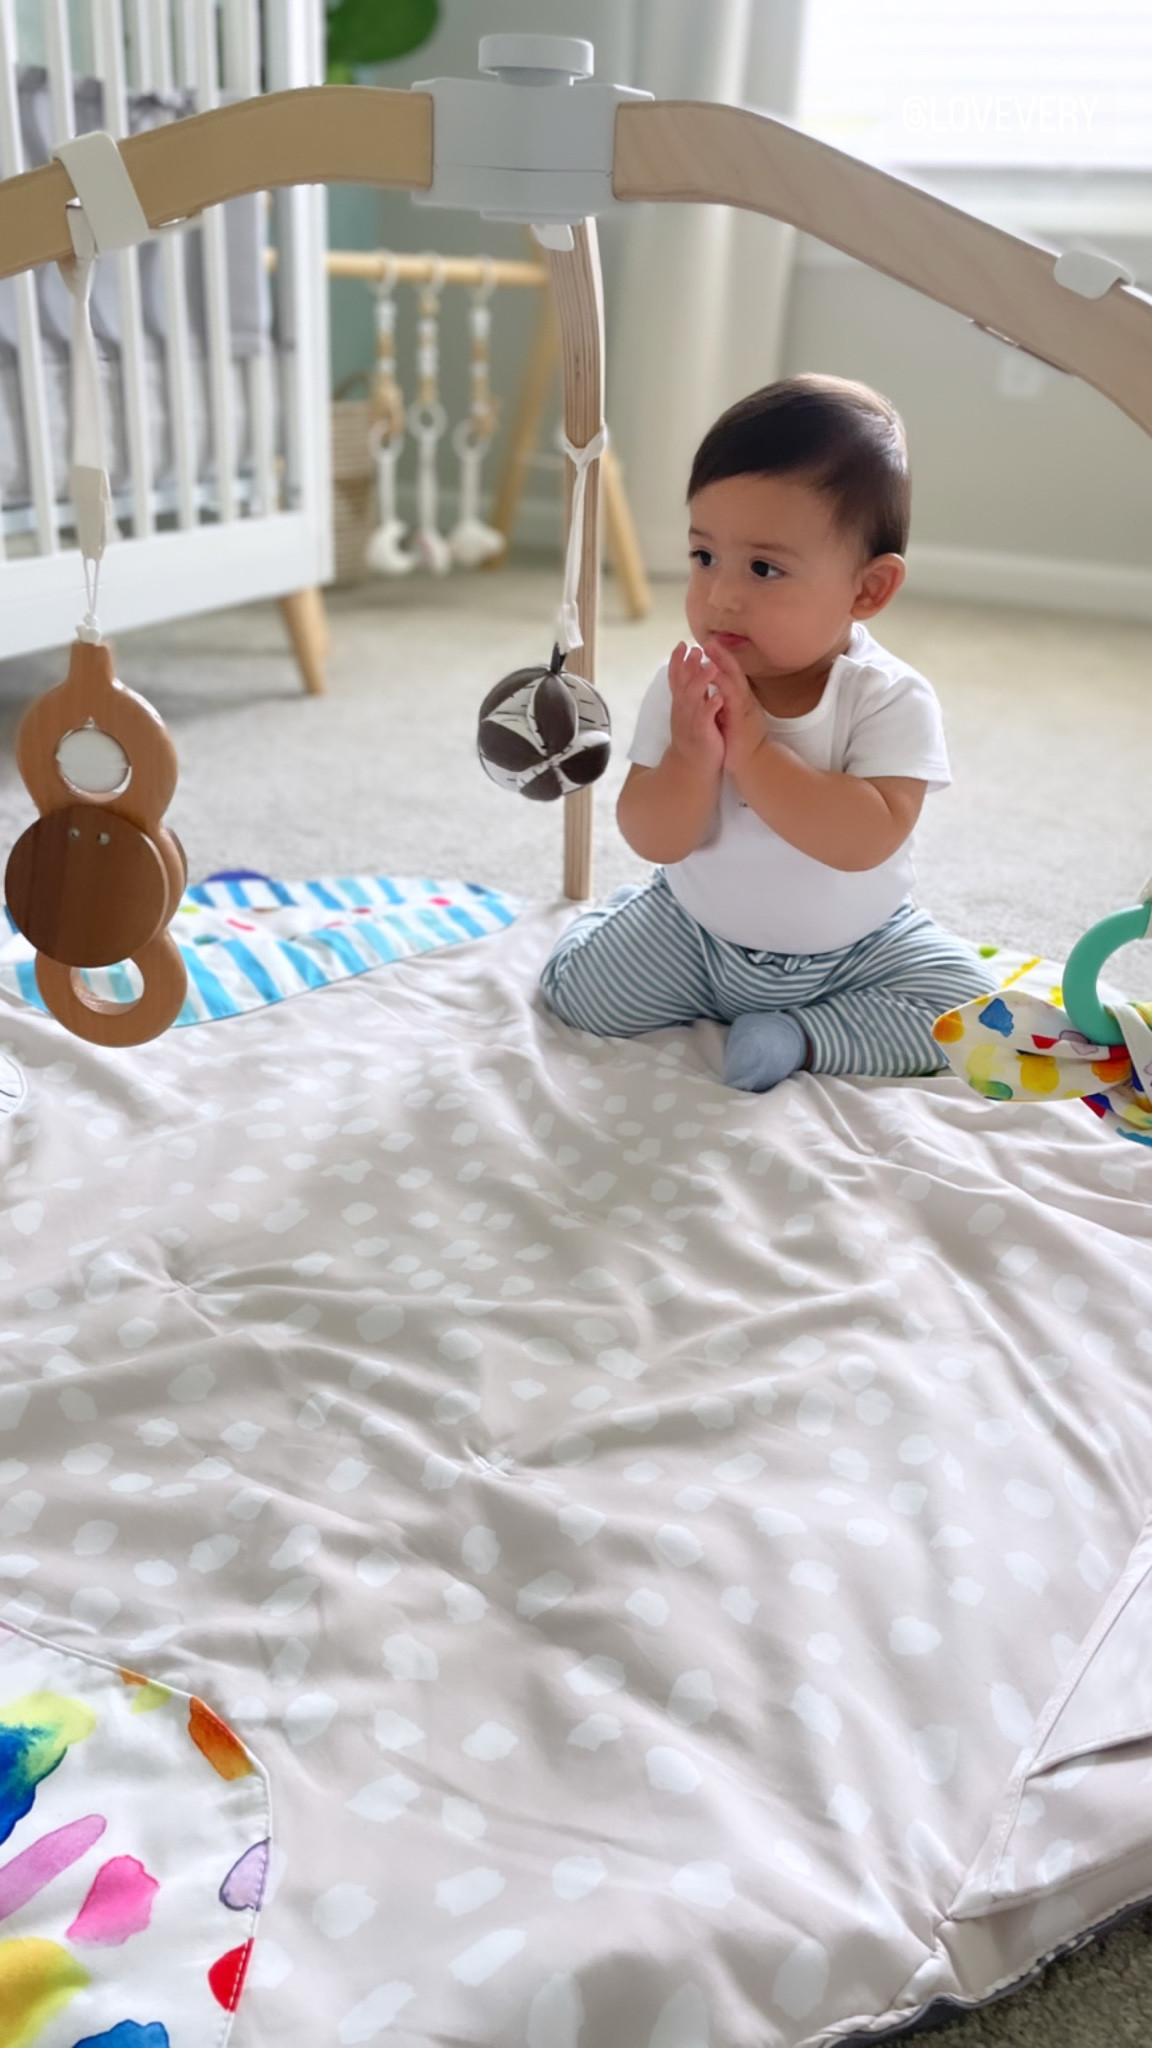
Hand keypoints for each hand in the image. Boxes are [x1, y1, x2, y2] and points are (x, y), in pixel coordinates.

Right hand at [667, 641, 723, 773]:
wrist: (691, 768)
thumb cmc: (693, 738)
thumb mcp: (688, 713)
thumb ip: (690, 694)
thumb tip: (691, 674)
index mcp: (681, 704)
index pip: (676, 678)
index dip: (677, 662)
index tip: (681, 645)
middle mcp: (683, 711)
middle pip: (683, 684)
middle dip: (688, 666)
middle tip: (695, 650)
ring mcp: (691, 722)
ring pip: (693, 699)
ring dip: (701, 683)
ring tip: (710, 667)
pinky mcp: (702, 734)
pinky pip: (705, 719)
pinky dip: (710, 708)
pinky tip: (717, 698)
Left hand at [701, 638, 765, 774]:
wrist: (754, 763)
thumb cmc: (743, 743)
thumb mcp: (734, 719)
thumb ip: (728, 706)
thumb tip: (720, 696)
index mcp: (740, 700)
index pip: (731, 675)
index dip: (722, 660)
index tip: (710, 646)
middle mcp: (744, 699)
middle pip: (734, 671)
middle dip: (721, 655)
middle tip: (709, 640)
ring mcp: (744, 707)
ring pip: (734, 678)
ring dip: (722, 662)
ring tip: (710, 648)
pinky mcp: (741, 717)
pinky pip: (733, 696)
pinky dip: (724, 683)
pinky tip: (715, 672)